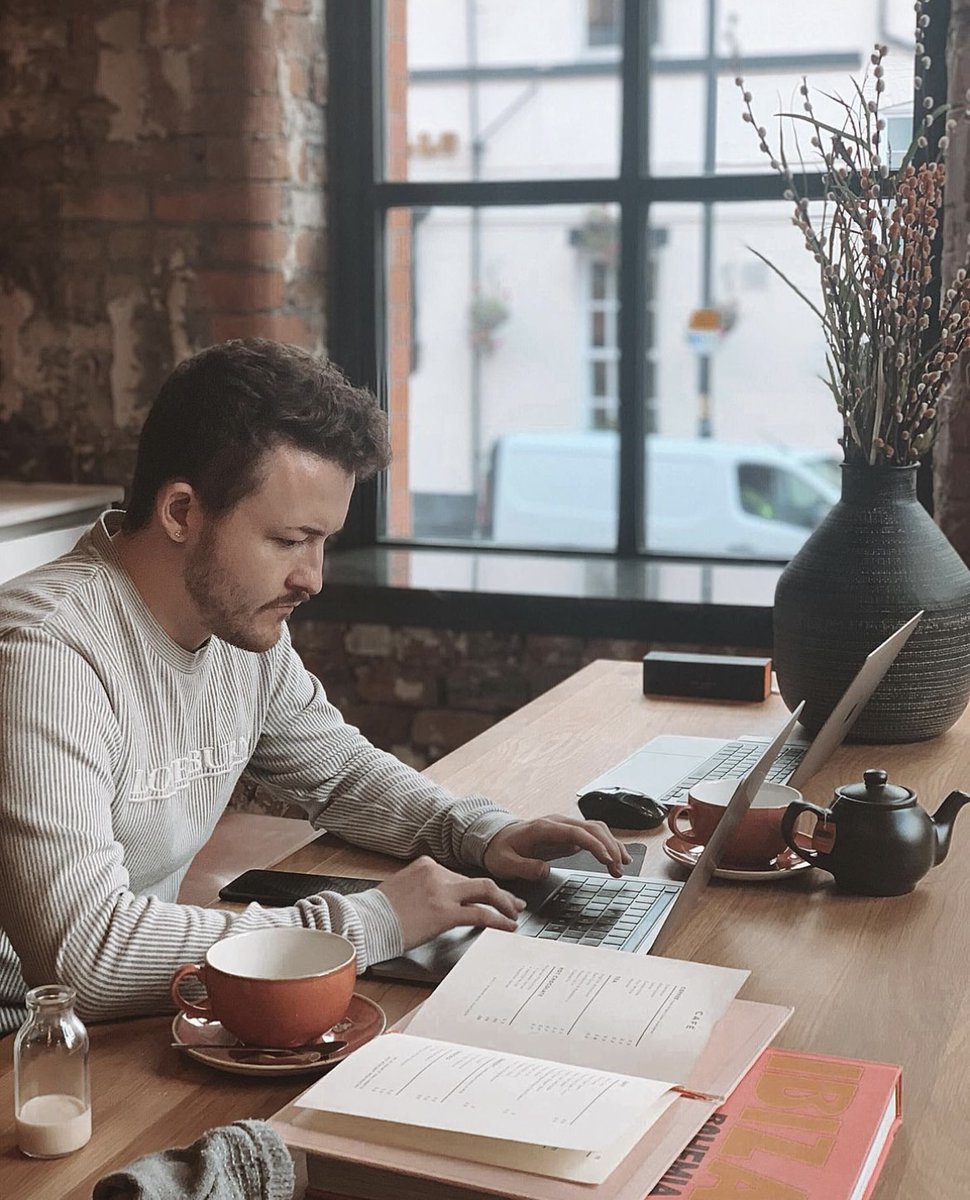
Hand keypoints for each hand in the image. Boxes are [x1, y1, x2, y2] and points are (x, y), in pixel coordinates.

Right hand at [377, 856, 525, 949]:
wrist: (365, 922)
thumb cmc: (377, 912)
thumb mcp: (401, 889)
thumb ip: (423, 888)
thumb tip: (435, 902)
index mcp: (426, 865)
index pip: (460, 877)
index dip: (476, 889)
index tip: (486, 897)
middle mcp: (437, 873)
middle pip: (477, 881)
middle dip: (500, 893)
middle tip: (514, 902)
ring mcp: (442, 892)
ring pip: (485, 892)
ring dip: (504, 903)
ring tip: (515, 914)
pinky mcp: (445, 913)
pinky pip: (480, 914)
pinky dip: (498, 920)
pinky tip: (507, 926)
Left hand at [483, 814, 631, 881]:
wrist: (497, 839)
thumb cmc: (501, 850)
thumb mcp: (505, 863)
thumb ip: (524, 867)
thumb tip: (544, 870)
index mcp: (543, 828)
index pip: (575, 832)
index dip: (594, 844)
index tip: (607, 859)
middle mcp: (558, 823)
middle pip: (591, 828)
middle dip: (609, 847)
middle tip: (618, 868)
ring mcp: (565, 827)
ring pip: (596, 829)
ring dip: (612, 845)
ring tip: (621, 866)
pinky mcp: (569, 834)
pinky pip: (593, 835)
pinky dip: (607, 845)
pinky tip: (615, 858)